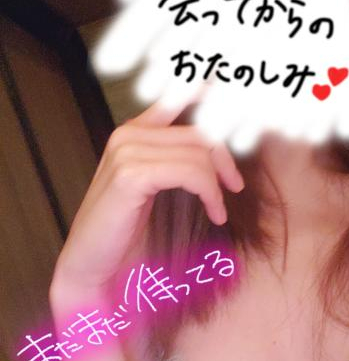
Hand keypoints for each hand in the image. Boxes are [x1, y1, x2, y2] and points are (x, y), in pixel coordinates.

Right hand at [49, 99, 243, 298]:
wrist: (94, 267)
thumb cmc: (126, 231)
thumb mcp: (158, 187)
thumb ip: (181, 160)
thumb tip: (223, 148)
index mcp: (135, 131)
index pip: (179, 93)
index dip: (213, 95)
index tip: (244, 107)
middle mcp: (128, 133)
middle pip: (199, 131)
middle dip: (225, 159)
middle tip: (235, 186)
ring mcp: (126, 151)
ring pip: (198, 153)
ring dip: (217, 184)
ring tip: (218, 211)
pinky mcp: (130, 175)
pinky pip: (190, 172)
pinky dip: (210, 193)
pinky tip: (214, 214)